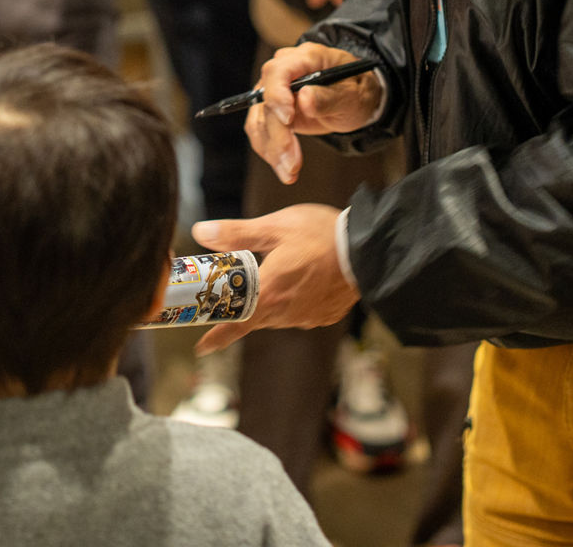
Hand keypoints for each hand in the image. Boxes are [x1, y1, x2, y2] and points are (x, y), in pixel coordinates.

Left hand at [189, 205, 359, 354]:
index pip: (236, 322)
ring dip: (268, 303)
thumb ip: (237, 233)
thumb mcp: (275, 226)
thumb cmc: (321, 234)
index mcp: (269, 292)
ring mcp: (307, 317)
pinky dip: (292, 302)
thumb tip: (201, 232)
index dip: (218, 336)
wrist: (371, 250)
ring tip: (270, 280)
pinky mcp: (325, 315)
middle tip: (229, 299)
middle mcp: (286, 312)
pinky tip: (298, 283)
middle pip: (254, 317)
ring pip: (277, 315)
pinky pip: (299, 313)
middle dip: (241, 310)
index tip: (202, 347)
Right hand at [246, 42, 384, 183]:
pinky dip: (270, 151)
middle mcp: (284, 70)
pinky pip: (260, 130)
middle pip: (266, 100)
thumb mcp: (352, 95)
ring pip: (260, 120)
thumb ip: (329, 97)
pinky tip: (284, 167)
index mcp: (306, 58)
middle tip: (293, 163)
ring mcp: (274, 89)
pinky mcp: (270, 109)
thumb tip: (304, 98)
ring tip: (290, 172)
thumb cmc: (355, 91)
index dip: (277, 95)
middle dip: (278, 135)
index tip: (288, 120)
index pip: (278, 71)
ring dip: (272, 149)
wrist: (353, 98)